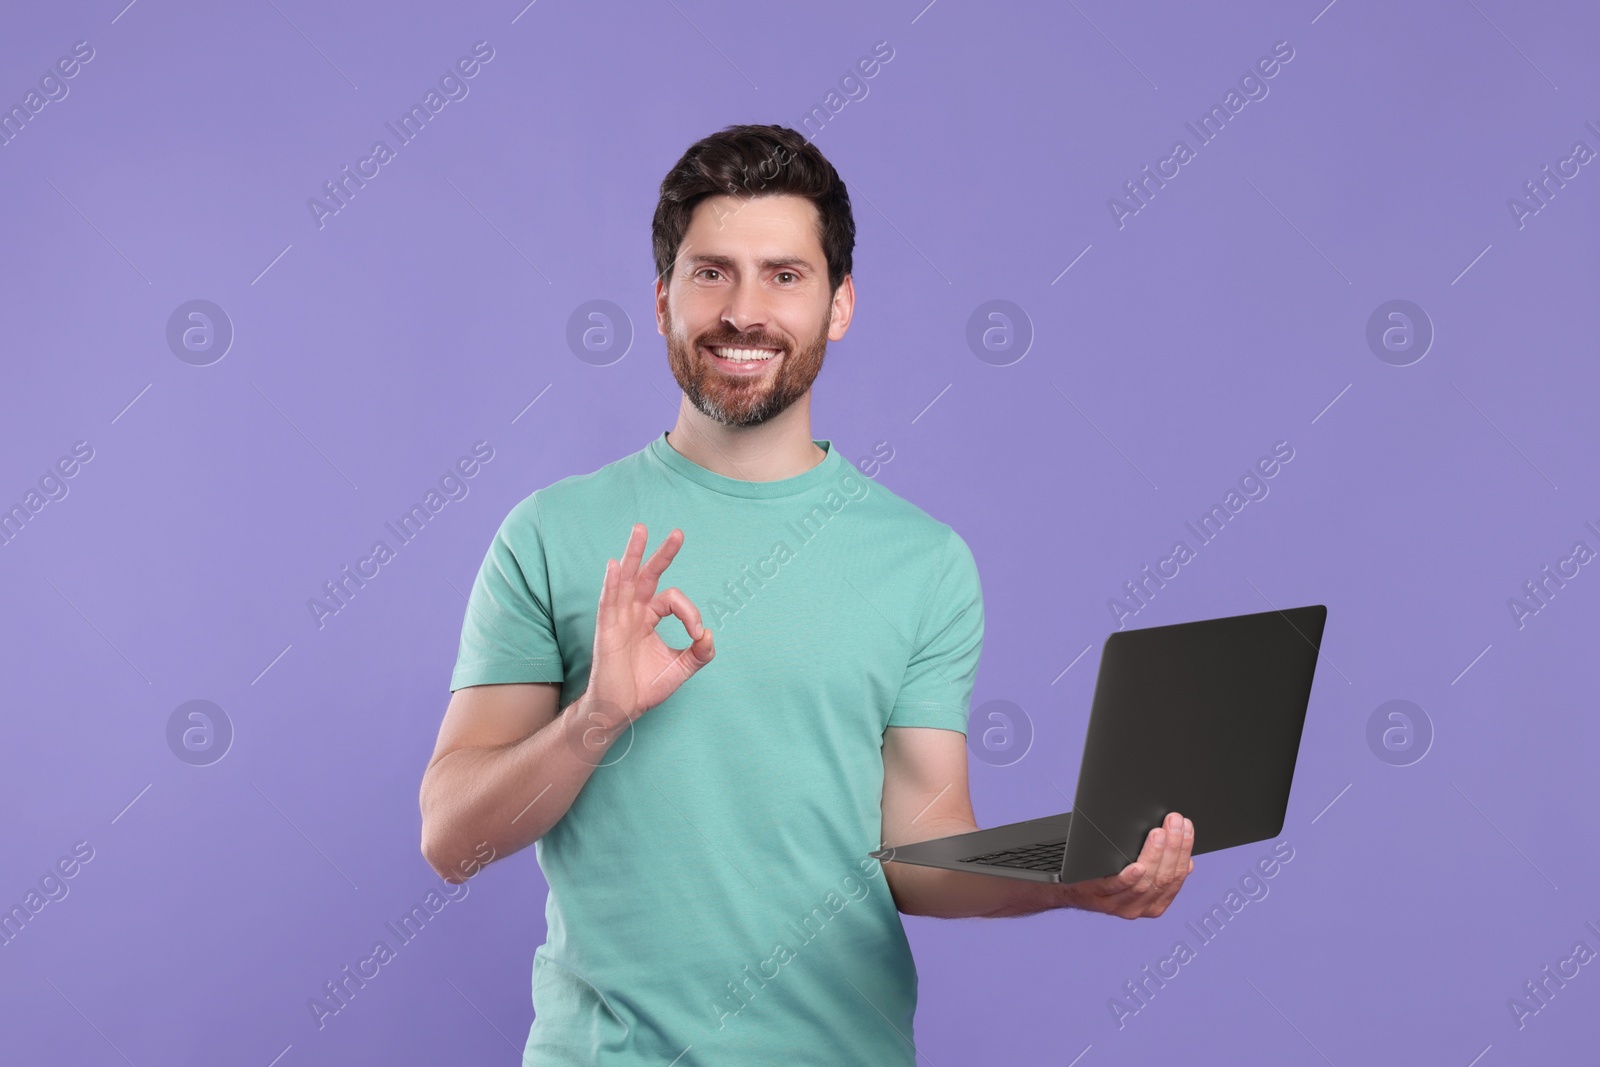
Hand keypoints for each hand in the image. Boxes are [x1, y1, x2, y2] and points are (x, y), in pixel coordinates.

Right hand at [586, 523, 714, 721]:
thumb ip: (699, 653)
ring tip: (641, 530)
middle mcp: (633, 612)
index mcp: (649, 618)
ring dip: (634, 554)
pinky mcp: (607, 630)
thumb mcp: (680, 669)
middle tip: (679, 533)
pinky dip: (612, 582)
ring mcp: (618, 618)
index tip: (698, 634)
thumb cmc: (644, 688)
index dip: (691, 612)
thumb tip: (710, 635)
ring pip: (627, 580)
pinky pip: (609, 601)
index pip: (672, 600)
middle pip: (648, 576)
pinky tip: (616, 564)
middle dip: (662, 554)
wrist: (620, 709)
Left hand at [1059, 812, 1194, 918]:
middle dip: (1173, 847)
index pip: (1177, 875)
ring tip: (1159, 834)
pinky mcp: (1100, 898)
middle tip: (1174, 822)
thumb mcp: (1138, 871)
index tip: (1186, 827)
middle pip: (1164, 877)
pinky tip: (1137, 865)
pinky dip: (1130, 877)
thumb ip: (1160, 867)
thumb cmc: (1107, 874)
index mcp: (1156, 901)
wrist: (1071, 887)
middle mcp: (1141, 906)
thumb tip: (1185, 858)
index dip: (1184, 850)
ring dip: (1155, 856)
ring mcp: (1120, 905)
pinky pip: (1117, 887)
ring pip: (1145, 882)